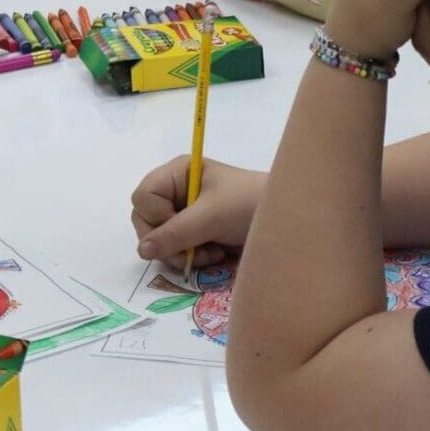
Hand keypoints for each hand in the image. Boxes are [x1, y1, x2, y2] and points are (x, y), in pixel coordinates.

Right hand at [130, 156, 266, 265]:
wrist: (288, 220)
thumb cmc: (248, 205)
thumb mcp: (210, 217)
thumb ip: (173, 234)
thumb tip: (141, 251)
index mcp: (178, 173)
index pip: (143, 198)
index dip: (157, 216)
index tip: (182, 223)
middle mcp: (177, 192)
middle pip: (147, 221)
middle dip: (169, 240)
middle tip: (194, 248)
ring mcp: (187, 214)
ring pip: (161, 241)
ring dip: (184, 252)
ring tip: (213, 252)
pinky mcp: (197, 233)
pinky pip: (177, 250)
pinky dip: (194, 257)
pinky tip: (216, 254)